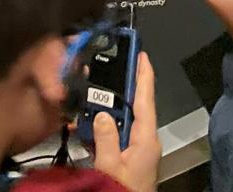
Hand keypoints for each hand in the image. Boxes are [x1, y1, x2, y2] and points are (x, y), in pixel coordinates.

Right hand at [92, 53, 159, 191]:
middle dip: (120, 87)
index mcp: (146, 138)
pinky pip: (115, 134)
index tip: (142, 53)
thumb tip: (102, 112)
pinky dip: (102, 125)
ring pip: (121, 120)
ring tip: (90, 91)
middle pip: (133, 106)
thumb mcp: (111, 165)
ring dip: (106, 107)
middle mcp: (144, 140)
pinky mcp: (127, 157)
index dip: (144, 75)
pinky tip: (86, 120)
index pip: (146, 100)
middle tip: (106, 65)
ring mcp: (136, 150)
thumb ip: (106, 137)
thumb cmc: (123, 190)